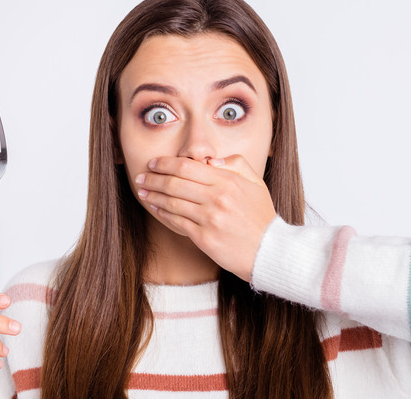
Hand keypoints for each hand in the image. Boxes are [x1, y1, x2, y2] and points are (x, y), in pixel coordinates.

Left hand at [135, 155, 276, 280]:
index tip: (154, 163)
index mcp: (228, 181)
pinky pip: (177, 222)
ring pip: (172, 202)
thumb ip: (237, 164)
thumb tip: (210, 160)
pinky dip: (162, 213)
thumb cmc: (262, 217)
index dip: (166, 163)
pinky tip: (155, 209)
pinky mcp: (204, 237)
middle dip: (153, 178)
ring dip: (153, 195)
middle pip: (175, 182)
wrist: (269, 251)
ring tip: (143, 192)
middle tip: (141, 176)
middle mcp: (217, 197)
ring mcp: (210, 218)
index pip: (188, 166)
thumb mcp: (256, 183)